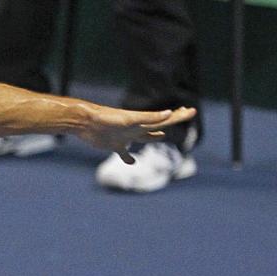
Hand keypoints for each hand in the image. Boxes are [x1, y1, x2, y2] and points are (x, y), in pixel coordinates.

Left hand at [77, 105, 196, 163]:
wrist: (85, 122)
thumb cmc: (106, 118)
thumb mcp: (129, 119)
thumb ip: (148, 118)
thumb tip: (168, 113)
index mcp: (141, 122)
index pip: (164, 118)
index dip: (178, 116)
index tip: (191, 111)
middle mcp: (135, 128)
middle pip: (157, 125)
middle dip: (171, 121)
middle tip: (184, 115)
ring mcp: (125, 136)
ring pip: (143, 137)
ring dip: (153, 136)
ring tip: (162, 135)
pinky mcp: (114, 144)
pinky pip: (124, 153)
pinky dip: (128, 158)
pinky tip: (132, 162)